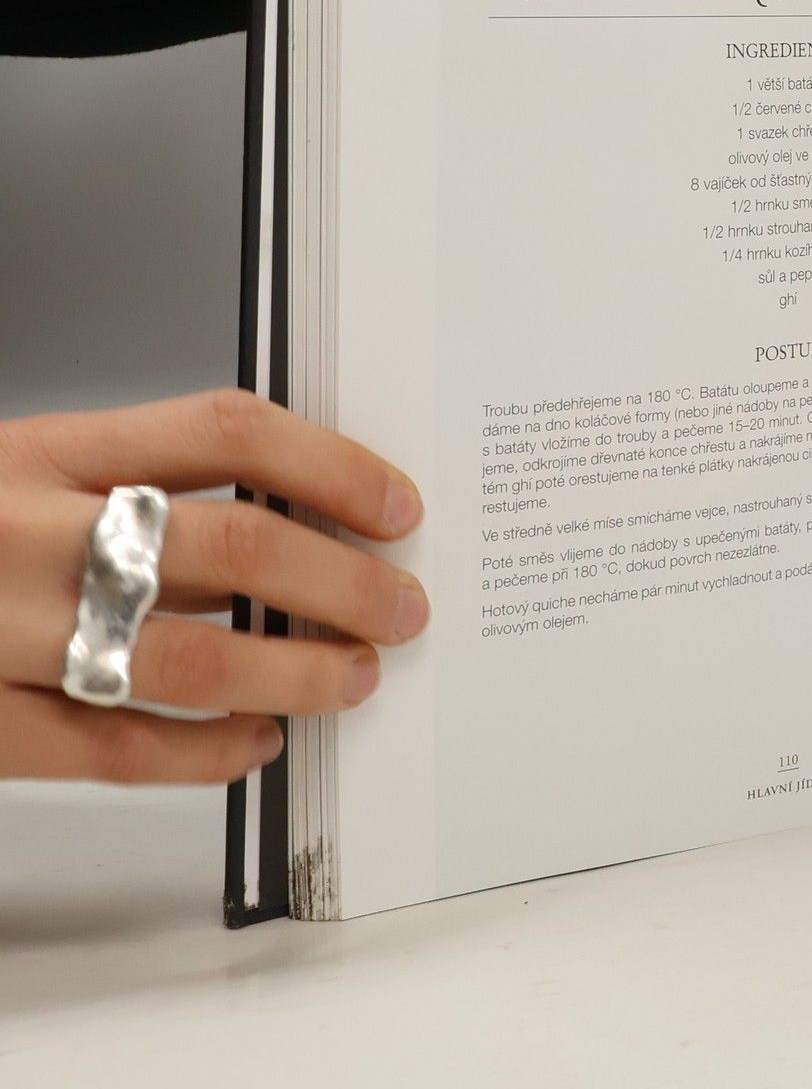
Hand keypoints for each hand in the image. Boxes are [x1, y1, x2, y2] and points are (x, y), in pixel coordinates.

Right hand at [0, 390, 428, 783]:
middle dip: (341, 582)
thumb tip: (284, 510)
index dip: (330, 465)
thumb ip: (123, 476)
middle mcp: (26, 531)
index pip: (224, 431)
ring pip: (186, 658)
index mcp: (43, 448)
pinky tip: (254, 744)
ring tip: (352, 676)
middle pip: (231, 547)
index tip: (395, 502)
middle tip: (401, 605)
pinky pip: (111, 749)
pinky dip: (200, 753)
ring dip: (293, 672)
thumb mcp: (16, 464)